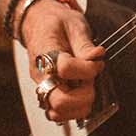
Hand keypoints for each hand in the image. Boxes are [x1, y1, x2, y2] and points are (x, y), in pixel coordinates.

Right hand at [19, 0, 105, 123]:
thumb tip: (97, 57)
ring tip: (86, 87)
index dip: (88, 69)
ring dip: (79, 105)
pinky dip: (72, 109)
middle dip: (85, 94)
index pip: (66, 69)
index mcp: (46, 53)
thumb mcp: (74, 24)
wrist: (38, 23)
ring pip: (58, 113)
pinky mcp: (46, 93)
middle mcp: (41, 74)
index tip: (97, 62)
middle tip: (92, 80)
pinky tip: (80, 94)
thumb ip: (85, 45)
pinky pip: (57, 113)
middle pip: (60, 101)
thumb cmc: (55, 23)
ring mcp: (41, 86)